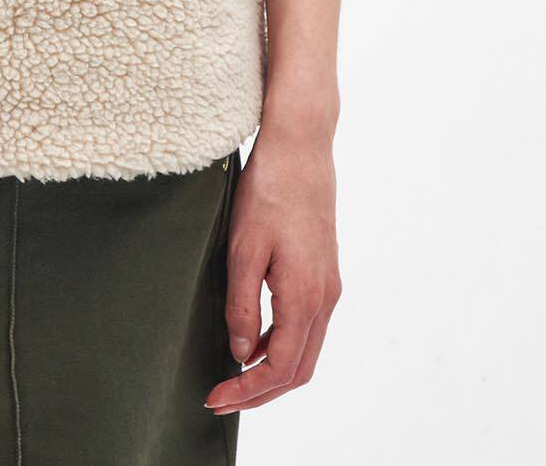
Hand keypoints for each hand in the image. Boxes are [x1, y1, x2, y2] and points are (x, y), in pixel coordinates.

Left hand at [205, 118, 342, 414]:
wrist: (301, 148)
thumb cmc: (268, 191)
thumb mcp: (242, 248)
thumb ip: (241, 305)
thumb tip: (240, 353)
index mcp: (305, 296)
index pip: (280, 366)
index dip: (249, 390)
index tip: (216, 397)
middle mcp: (325, 298)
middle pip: (299, 369)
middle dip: (261, 392)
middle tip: (221, 398)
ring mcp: (329, 286)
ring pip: (306, 350)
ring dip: (272, 371)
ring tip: (232, 377)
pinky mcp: (324, 273)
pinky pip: (306, 326)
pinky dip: (281, 344)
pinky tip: (251, 339)